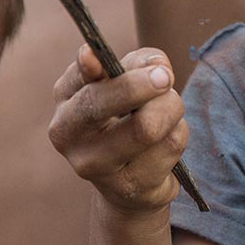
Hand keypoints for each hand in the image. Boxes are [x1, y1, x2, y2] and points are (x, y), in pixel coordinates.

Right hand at [49, 46, 189, 214]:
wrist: (130, 183)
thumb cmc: (128, 117)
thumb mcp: (129, 80)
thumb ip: (141, 62)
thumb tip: (158, 67)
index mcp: (66, 101)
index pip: (78, 79)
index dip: (88, 67)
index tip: (100, 57)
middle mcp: (69, 136)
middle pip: (102, 104)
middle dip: (141, 85)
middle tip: (167, 77)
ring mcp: (95, 167)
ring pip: (147, 126)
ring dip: (172, 109)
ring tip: (168, 112)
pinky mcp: (129, 188)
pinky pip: (169, 146)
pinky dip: (179, 133)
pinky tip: (167, 140)